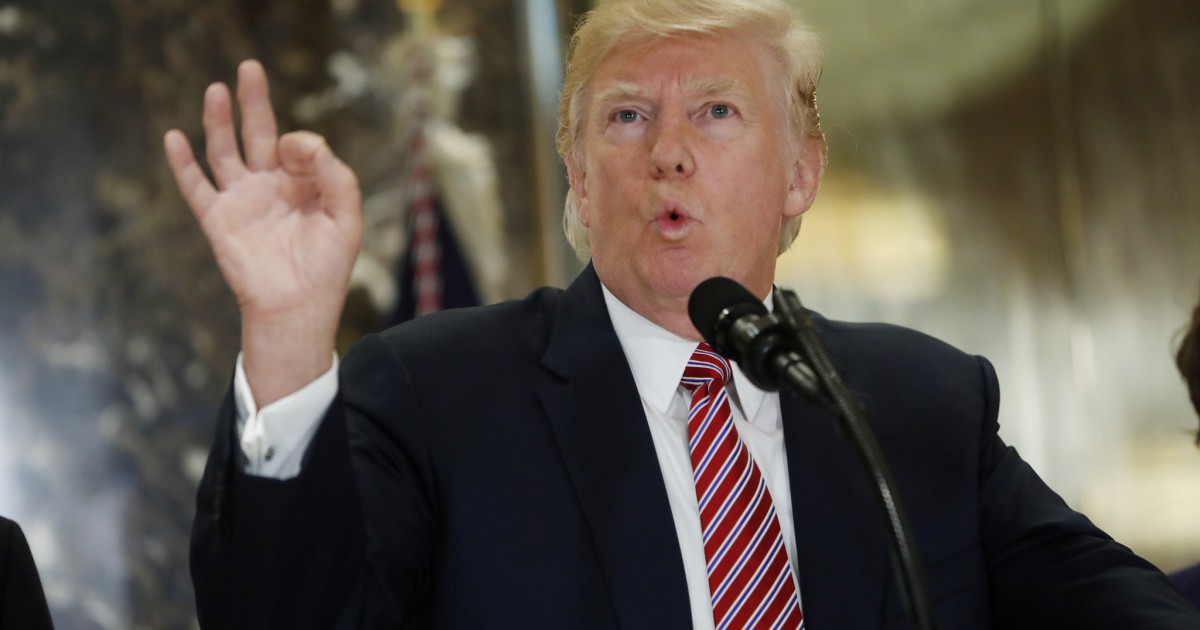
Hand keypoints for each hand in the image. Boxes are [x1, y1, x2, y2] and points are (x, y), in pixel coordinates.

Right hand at [164, 60, 362, 404]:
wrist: (298, 308)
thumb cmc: (327, 267)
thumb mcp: (346, 216)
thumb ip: (335, 175)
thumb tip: (302, 141)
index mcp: (303, 184)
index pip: (298, 146)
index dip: (303, 144)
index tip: (306, 156)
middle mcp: (270, 186)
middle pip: (258, 133)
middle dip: (255, 102)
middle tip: (249, 68)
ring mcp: (242, 200)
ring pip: (226, 151)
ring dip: (220, 121)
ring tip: (216, 90)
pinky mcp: (218, 220)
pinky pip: (196, 187)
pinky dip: (183, 163)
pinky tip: (174, 137)